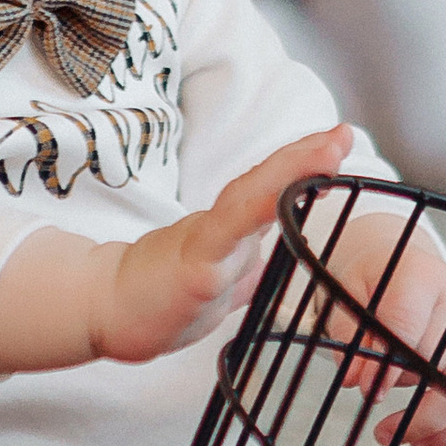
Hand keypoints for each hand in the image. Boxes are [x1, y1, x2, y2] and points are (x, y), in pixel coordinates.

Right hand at [92, 124, 351, 366]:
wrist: (101, 312)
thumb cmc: (153, 301)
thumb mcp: (211, 290)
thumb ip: (238, 277)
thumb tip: (264, 270)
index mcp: (225, 236)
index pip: (267, 194)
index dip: (302, 169)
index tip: (337, 145)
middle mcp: (218, 231)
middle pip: (264, 186)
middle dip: (305, 158)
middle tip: (343, 133)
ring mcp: (205, 246)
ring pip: (250, 201)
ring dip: (291, 172)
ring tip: (329, 151)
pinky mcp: (193, 269)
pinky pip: (228, 236)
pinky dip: (257, 211)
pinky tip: (282, 197)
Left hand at [313, 204, 445, 445]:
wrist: (403, 270)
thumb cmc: (374, 283)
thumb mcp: (350, 296)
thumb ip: (349, 334)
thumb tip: (354, 380)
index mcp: (422, 275)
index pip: (408, 324)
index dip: (388, 364)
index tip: (368, 391)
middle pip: (441, 361)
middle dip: (411, 404)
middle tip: (380, 430)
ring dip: (433, 423)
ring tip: (394, 437)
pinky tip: (419, 440)